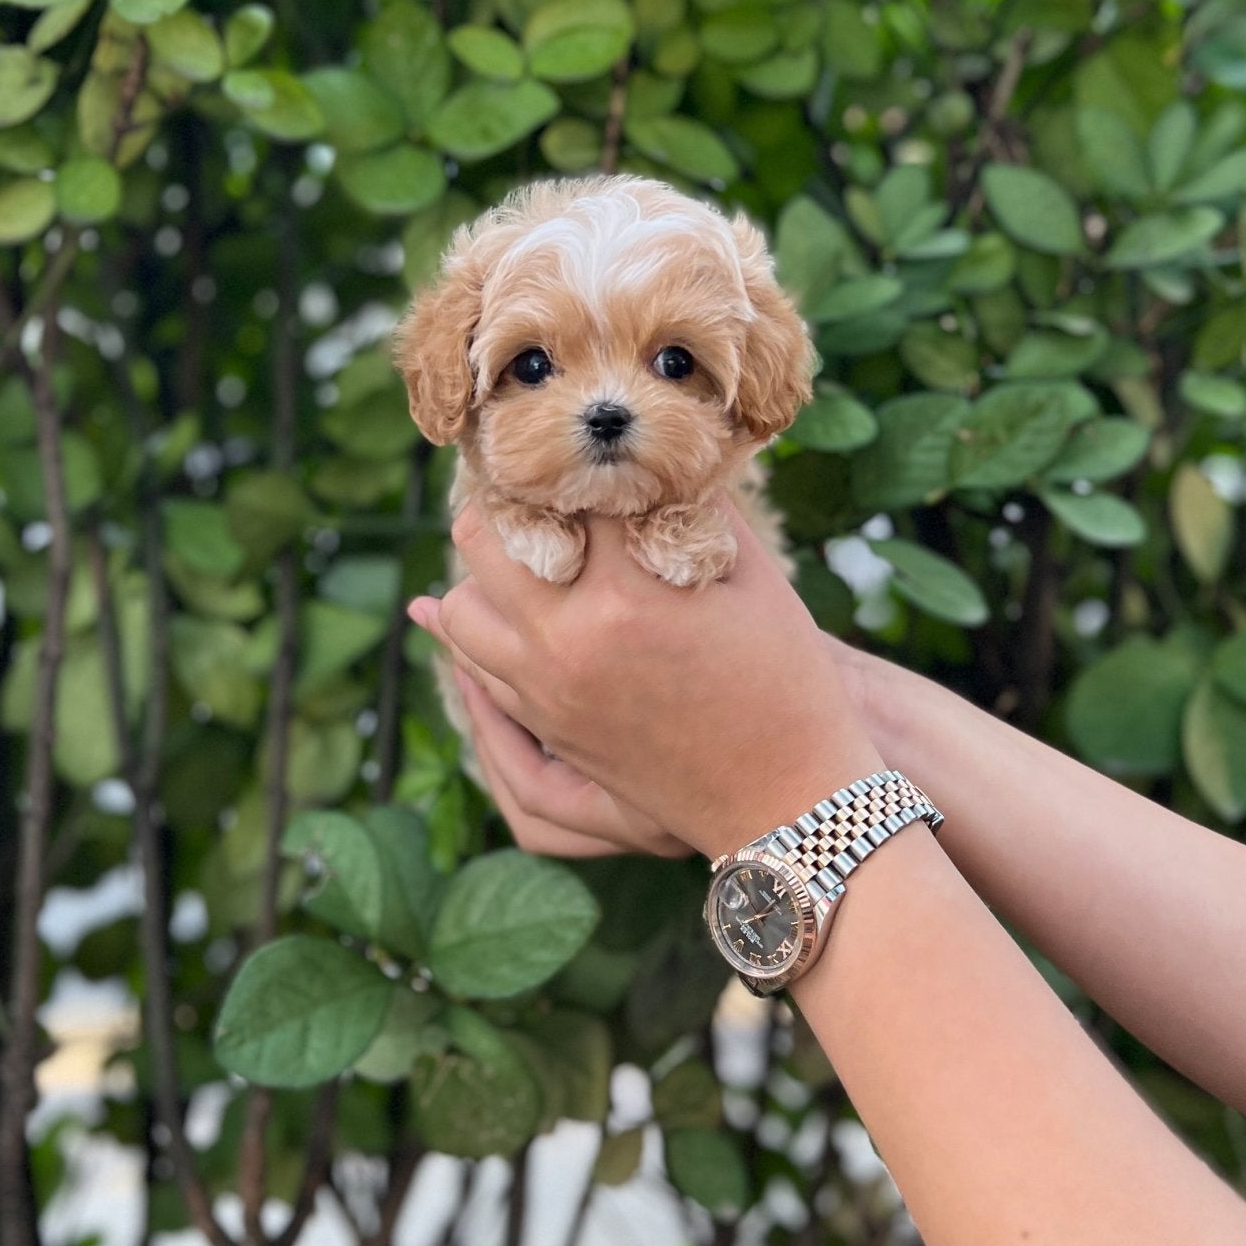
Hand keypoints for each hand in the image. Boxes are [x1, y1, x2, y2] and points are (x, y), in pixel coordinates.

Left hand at [408, 500, 881, 860]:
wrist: (786, 798)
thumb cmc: (785, 680)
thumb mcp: (753, 578)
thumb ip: (700, 511)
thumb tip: (663, 459)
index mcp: (624, 594)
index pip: (563, 496)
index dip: (572, 464)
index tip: (575, 447)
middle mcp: (568, 641)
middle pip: (480, 542)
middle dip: (504, 506)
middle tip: (529, 488)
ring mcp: (548, 691)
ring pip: (459, 611)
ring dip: (481, 574)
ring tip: (516, 550)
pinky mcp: (549, 728)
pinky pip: (479, 668)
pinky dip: (482, 631)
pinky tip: (501, 607)